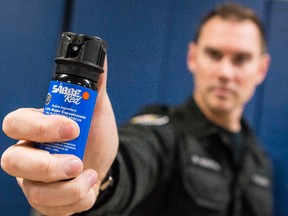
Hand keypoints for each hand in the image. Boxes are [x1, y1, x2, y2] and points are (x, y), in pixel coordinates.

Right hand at [1, 59, 118, 214]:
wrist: (103, 163)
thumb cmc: (94, 136)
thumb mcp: (97, 111)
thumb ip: (95, 87)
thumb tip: (102, 55)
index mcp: (36, 127)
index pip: (16, 122)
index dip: (39, 127)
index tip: (73, 128)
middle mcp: (28, 152)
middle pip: (12, 160)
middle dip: (47, 165)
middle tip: (76, 162)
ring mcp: (33, 179)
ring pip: (32, 190)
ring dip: (66, 189)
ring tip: (89, 175)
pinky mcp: (44, 200)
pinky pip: (50, 208)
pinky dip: (75, 201)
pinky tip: (88, 187)